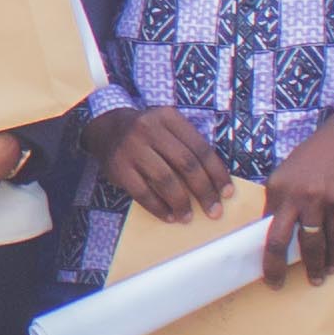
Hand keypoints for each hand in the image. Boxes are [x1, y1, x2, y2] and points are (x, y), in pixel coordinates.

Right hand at [81, 103, 228, 227]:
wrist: (106, 128)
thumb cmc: (147, 134)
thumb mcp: (167, 127)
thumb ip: (188, 147)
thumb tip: (214, 184)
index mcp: (168, 117)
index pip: (201, 148)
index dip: (217, 173)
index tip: (227, 193)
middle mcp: (149, 129)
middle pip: (186, 164)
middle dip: (204, 191)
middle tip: (213, 211)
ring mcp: (132, 148)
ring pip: (165, 180)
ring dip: (181, 202)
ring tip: (188, 217)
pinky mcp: (118, 167)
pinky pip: (142, 193)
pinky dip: (158, 207)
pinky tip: (169, 216)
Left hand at [254, 116, 333, 284]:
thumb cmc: (318, 155)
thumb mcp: (290, 171)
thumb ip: (283, 198)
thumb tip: (278, 226)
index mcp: (276, 187)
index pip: (266, 224)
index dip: (265, 246)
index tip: (265, 263)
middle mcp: (294, 195)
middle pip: (279, 239)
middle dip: (274, 266)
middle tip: (275, 283)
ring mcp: (318, 200)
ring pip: (312, 243)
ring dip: (314, 265)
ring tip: (316, 279)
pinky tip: (333, 265)